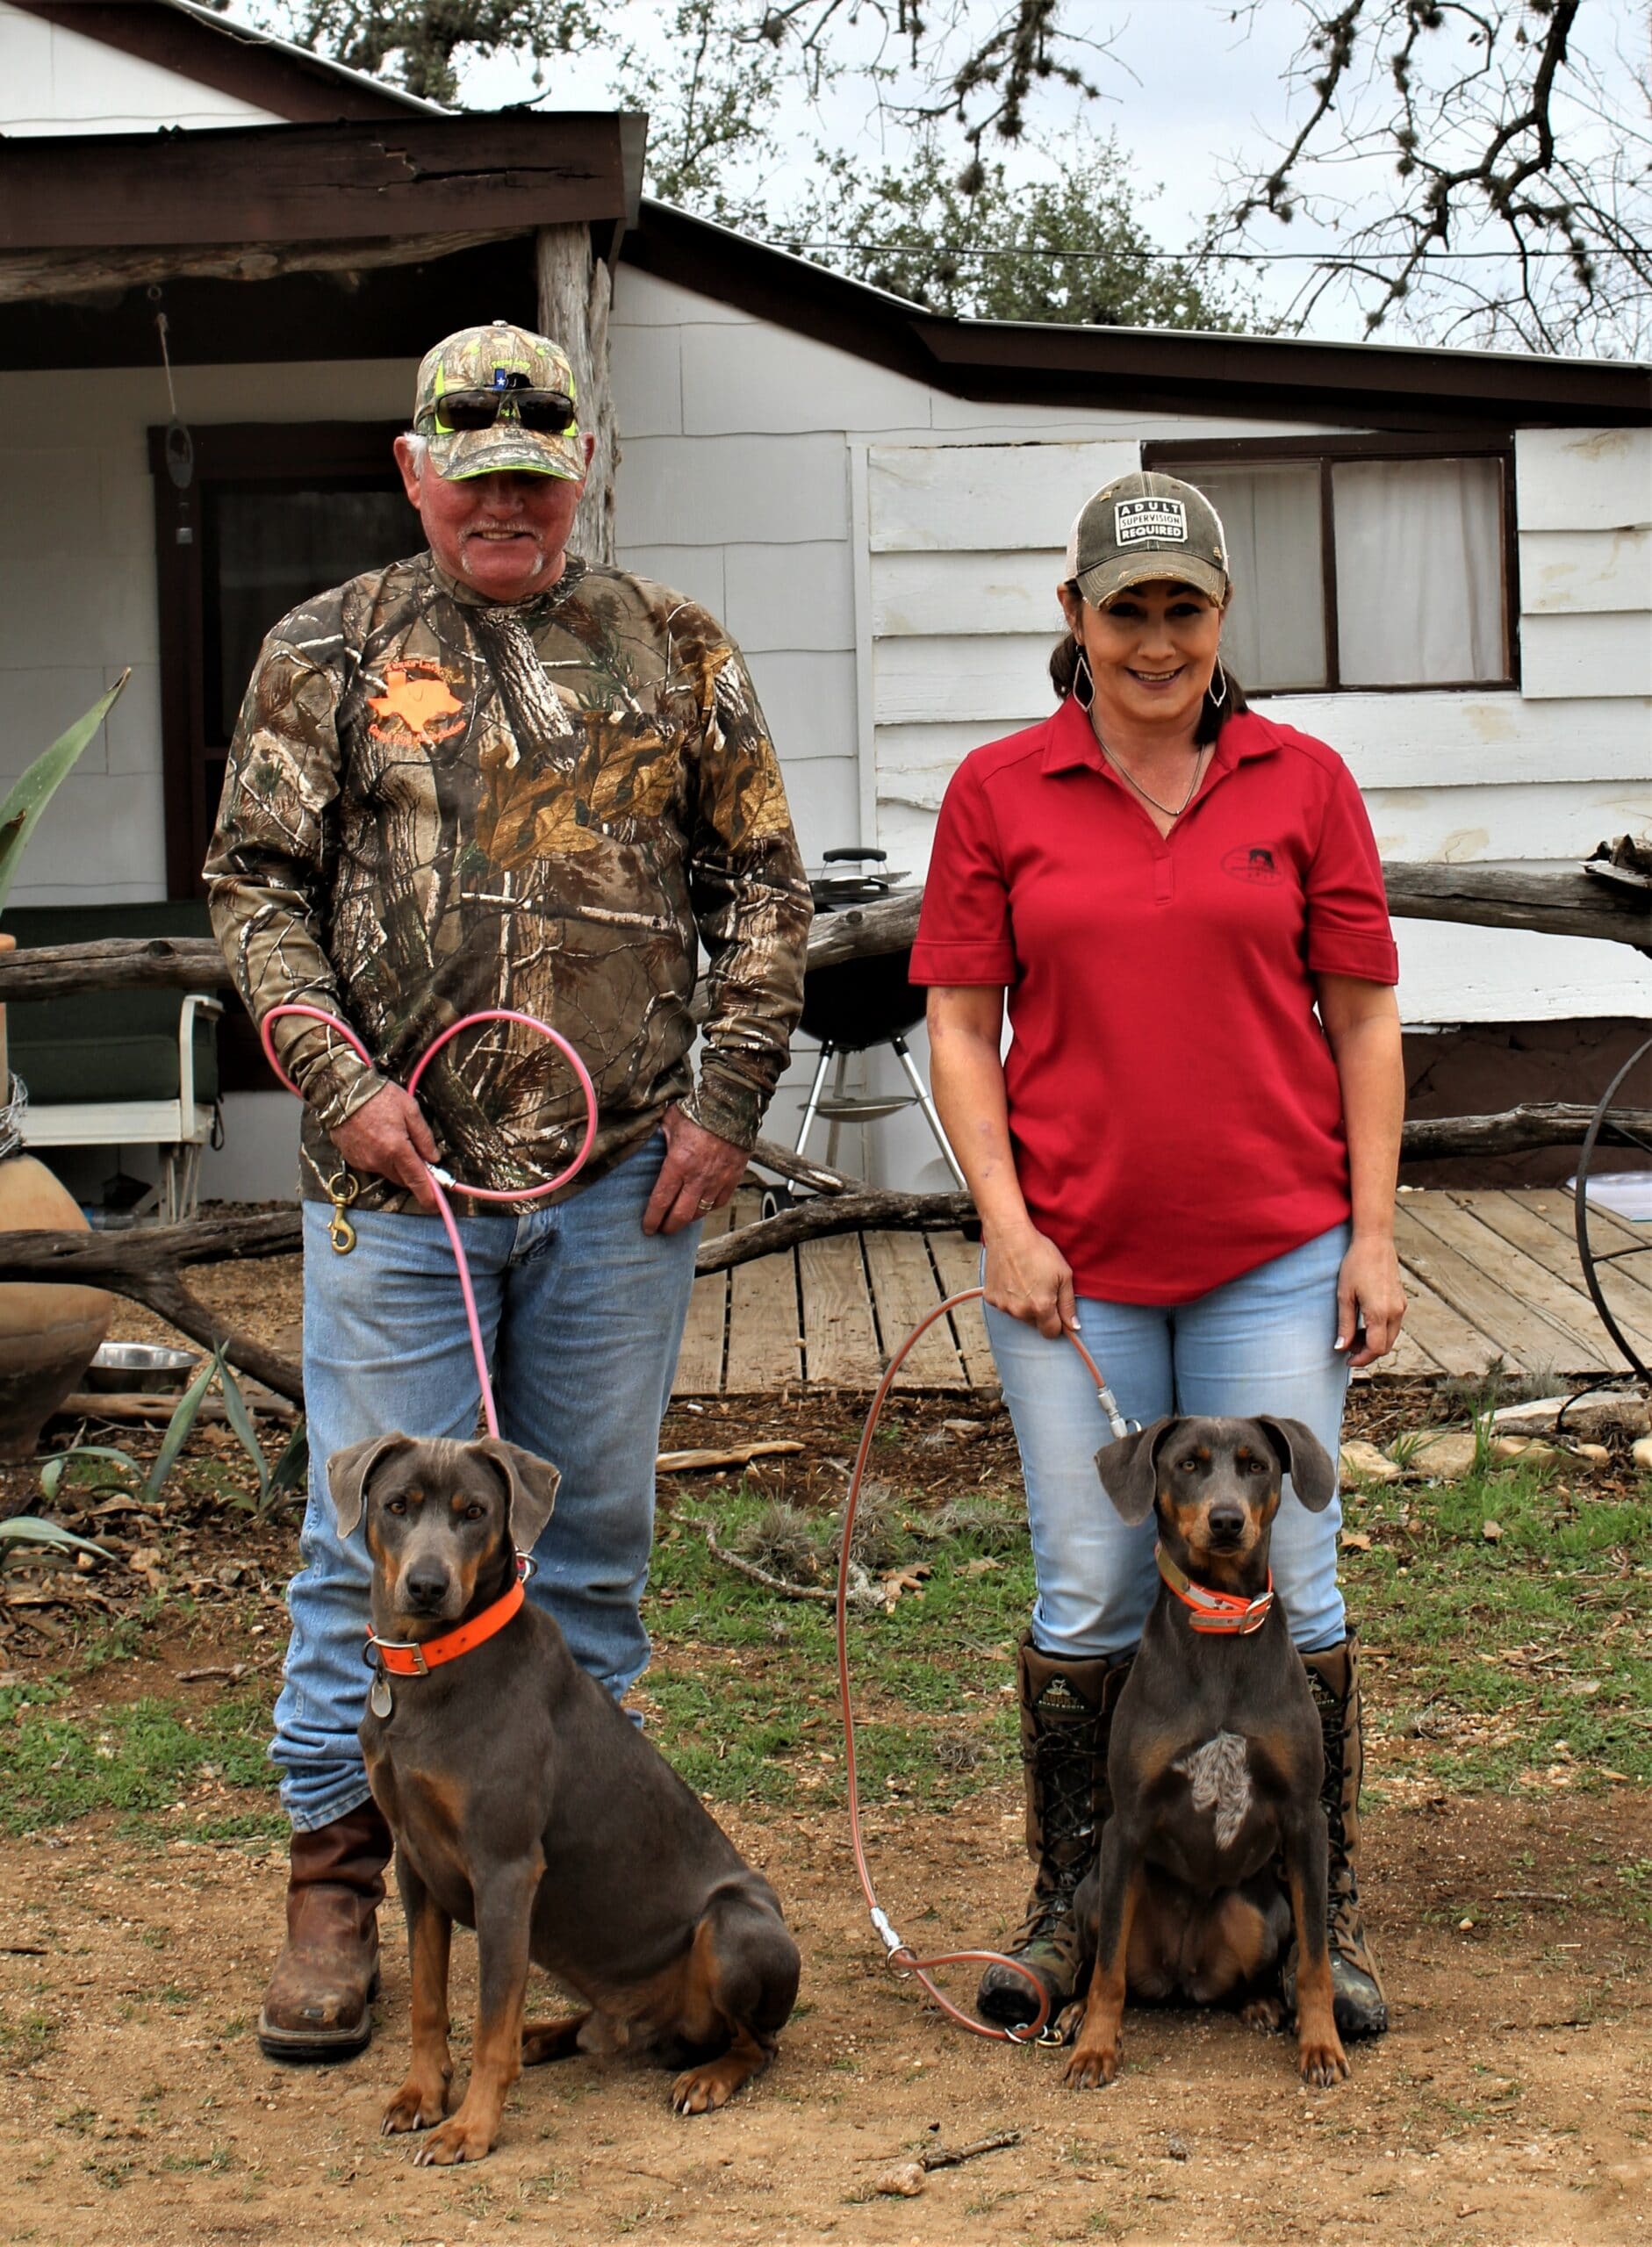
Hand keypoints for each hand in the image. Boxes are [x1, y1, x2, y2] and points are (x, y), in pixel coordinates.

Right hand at [329, 1083, 440, 1211]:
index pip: (417, 1180)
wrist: (343, 1092)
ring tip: (393, 1139)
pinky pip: (373, 1166)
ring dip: (396, 1165)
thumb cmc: (379, 1096)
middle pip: (403, 1180)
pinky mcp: (352, 1160)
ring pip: (388, 1173)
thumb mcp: (410, 1109)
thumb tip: (433, 1158)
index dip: (429, 1195)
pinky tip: (378, 1140)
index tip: (436, 1205)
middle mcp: (379, 1160)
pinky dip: (380, 1159)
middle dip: (412, 1174)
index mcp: (397, 1148)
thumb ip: (424, 1137)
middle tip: (417, 1157)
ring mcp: (364, 1162)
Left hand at [643, 1105, 747, 1235]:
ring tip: (681, 1218)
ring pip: (701, 1212)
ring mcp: (717, 1179)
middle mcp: (697, 1177)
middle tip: (662, 1230)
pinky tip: (702, 1205)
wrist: (732, 1106)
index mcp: (678, 1164)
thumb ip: (659, 1139)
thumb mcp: (669, 1123)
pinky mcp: (733, 1178)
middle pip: (681, 1215)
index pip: (661, 1200)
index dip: (652, 1218)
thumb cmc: (699, 1111)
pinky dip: (709, 1207)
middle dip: (669, 1226)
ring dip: (688, 1218)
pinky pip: (720, 1202)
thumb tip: (648, 1145)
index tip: (647, 1228)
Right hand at [985, 1221, 1077, 1338]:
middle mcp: (1020, 1311)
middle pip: (1034, 1324)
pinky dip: (1009, 1297)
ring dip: (1024, 1305)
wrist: (1009, 1235)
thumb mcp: (1063, 1275)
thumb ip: (1068, 1304)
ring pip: (1019, 1315)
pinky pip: (1004, 1305)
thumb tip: (1073, 1327)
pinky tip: (1012, 1279)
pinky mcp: (991, 1298)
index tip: (1057, 1311)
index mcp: (1041, 1307)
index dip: (1057, 1323)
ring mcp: (1003, 1305)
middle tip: (1041, 1288)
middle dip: (1040, 1312)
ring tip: (1025, 1280)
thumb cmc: (1038, 1251)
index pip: (1051, 1332)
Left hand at [1335, 1234, 1405, 1367]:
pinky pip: (1394, 1325)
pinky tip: (1365, 1323)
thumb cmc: (1356, 1266)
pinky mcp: (1402, 1300)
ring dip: (1374, 1342)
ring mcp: (1401, 1306)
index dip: (1361, 1359)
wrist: (1375, 1242)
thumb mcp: (1344, 1296)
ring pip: (1391, 1337)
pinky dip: (1381, 1331)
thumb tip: (1341, 1348)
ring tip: (1354, 1335)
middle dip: (1367, 1352)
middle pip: (1385, 1346)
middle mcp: (1396, 1312)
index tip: (1347, 1360)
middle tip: (1347, 1348)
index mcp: (1380, 1313)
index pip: (1376, 1349)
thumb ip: (1345, 1324)